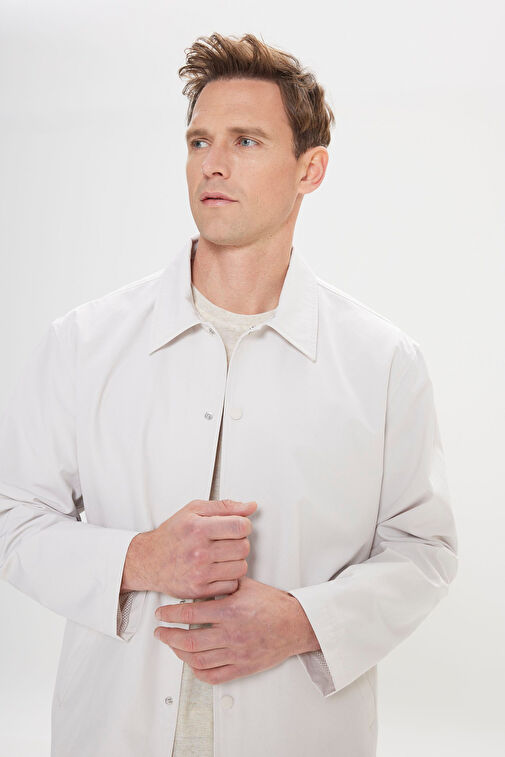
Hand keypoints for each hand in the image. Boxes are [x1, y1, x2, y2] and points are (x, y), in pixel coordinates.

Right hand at [149, 499, 257, 597]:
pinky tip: (218, 570)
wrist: (148, 561)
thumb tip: (251, 506)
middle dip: (239, 543)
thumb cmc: (172, 534)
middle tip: (227, 542)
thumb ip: (224, 506)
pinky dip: (229, 579)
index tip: (237, 527)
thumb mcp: (194, 510)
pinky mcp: (199, 590)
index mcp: (198, 528)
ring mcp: (199, 573)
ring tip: (222, 556)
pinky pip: (231, 585)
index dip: (244, 525)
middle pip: (243, 548)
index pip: (241, 526)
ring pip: (241, 568)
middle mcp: (199, 551)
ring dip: (236, 561)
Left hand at [153, 575, 320, 684]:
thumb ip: (223, 582)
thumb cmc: (273, 604)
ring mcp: (236, 654)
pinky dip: (197, 671)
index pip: (190, 614)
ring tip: (172, 644)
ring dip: (179, 653)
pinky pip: (213, 676)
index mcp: (231, 611)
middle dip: (168, 636)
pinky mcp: (243, 668)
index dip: (170, 614)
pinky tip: (192, 662)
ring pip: (197, 660)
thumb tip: (201, 575)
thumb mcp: (246, 585)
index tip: (161, 613)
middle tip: (159, 631)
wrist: (296, 624)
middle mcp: (232, 634)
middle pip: (188, 641)